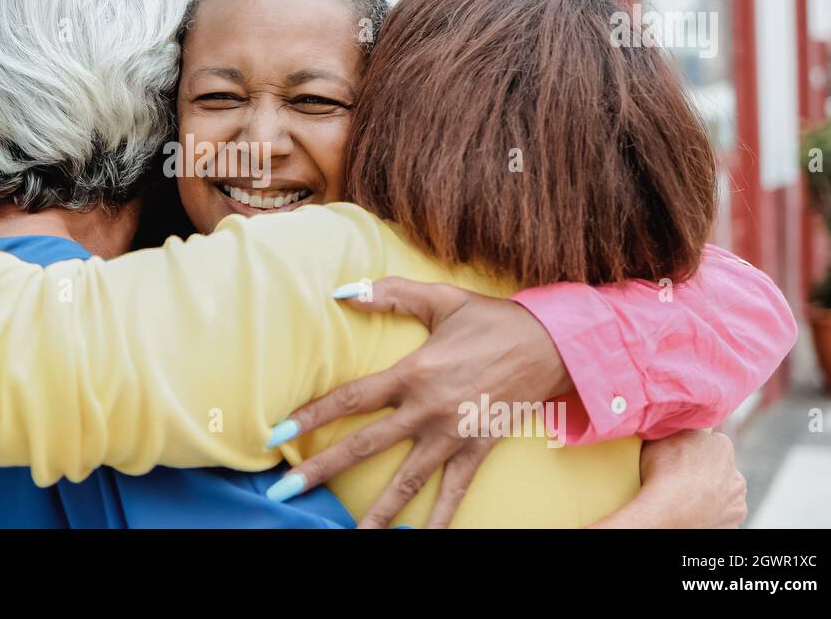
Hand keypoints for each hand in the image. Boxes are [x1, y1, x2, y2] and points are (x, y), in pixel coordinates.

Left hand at [270, 277, 572, 527]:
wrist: (553, 346)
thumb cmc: (493, 320)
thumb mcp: (442, 299)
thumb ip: (391, 293)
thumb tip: (342, 291)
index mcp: (413, 373)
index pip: (350, 399)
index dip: (312, 415)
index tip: (277, 433)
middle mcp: (427, 410)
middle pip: (364, 446)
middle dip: (321, 470)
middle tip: (284, 492)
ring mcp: (453, 435)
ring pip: (406, 480)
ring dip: (376, 512)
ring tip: (350, 537)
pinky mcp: (478, 450)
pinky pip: (455, 491)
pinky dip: (440, 518)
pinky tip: (421, 539)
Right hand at [635, 430, 746, 527]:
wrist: (668, 512)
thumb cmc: (663, 473)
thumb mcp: (661, 438)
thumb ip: (675, 431)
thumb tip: (673, 425)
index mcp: (722, 447)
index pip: (711, 442)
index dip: (694, 449)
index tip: (680, 456)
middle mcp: (737, 475)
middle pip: (721, 470)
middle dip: (706, 473)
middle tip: (681, 479)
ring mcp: (737, 503)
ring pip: (724, 496)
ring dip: (711, 496)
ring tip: (685, 499)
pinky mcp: (733, 526)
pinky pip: (722, 518)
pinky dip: (710, 516)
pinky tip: (693, 514)